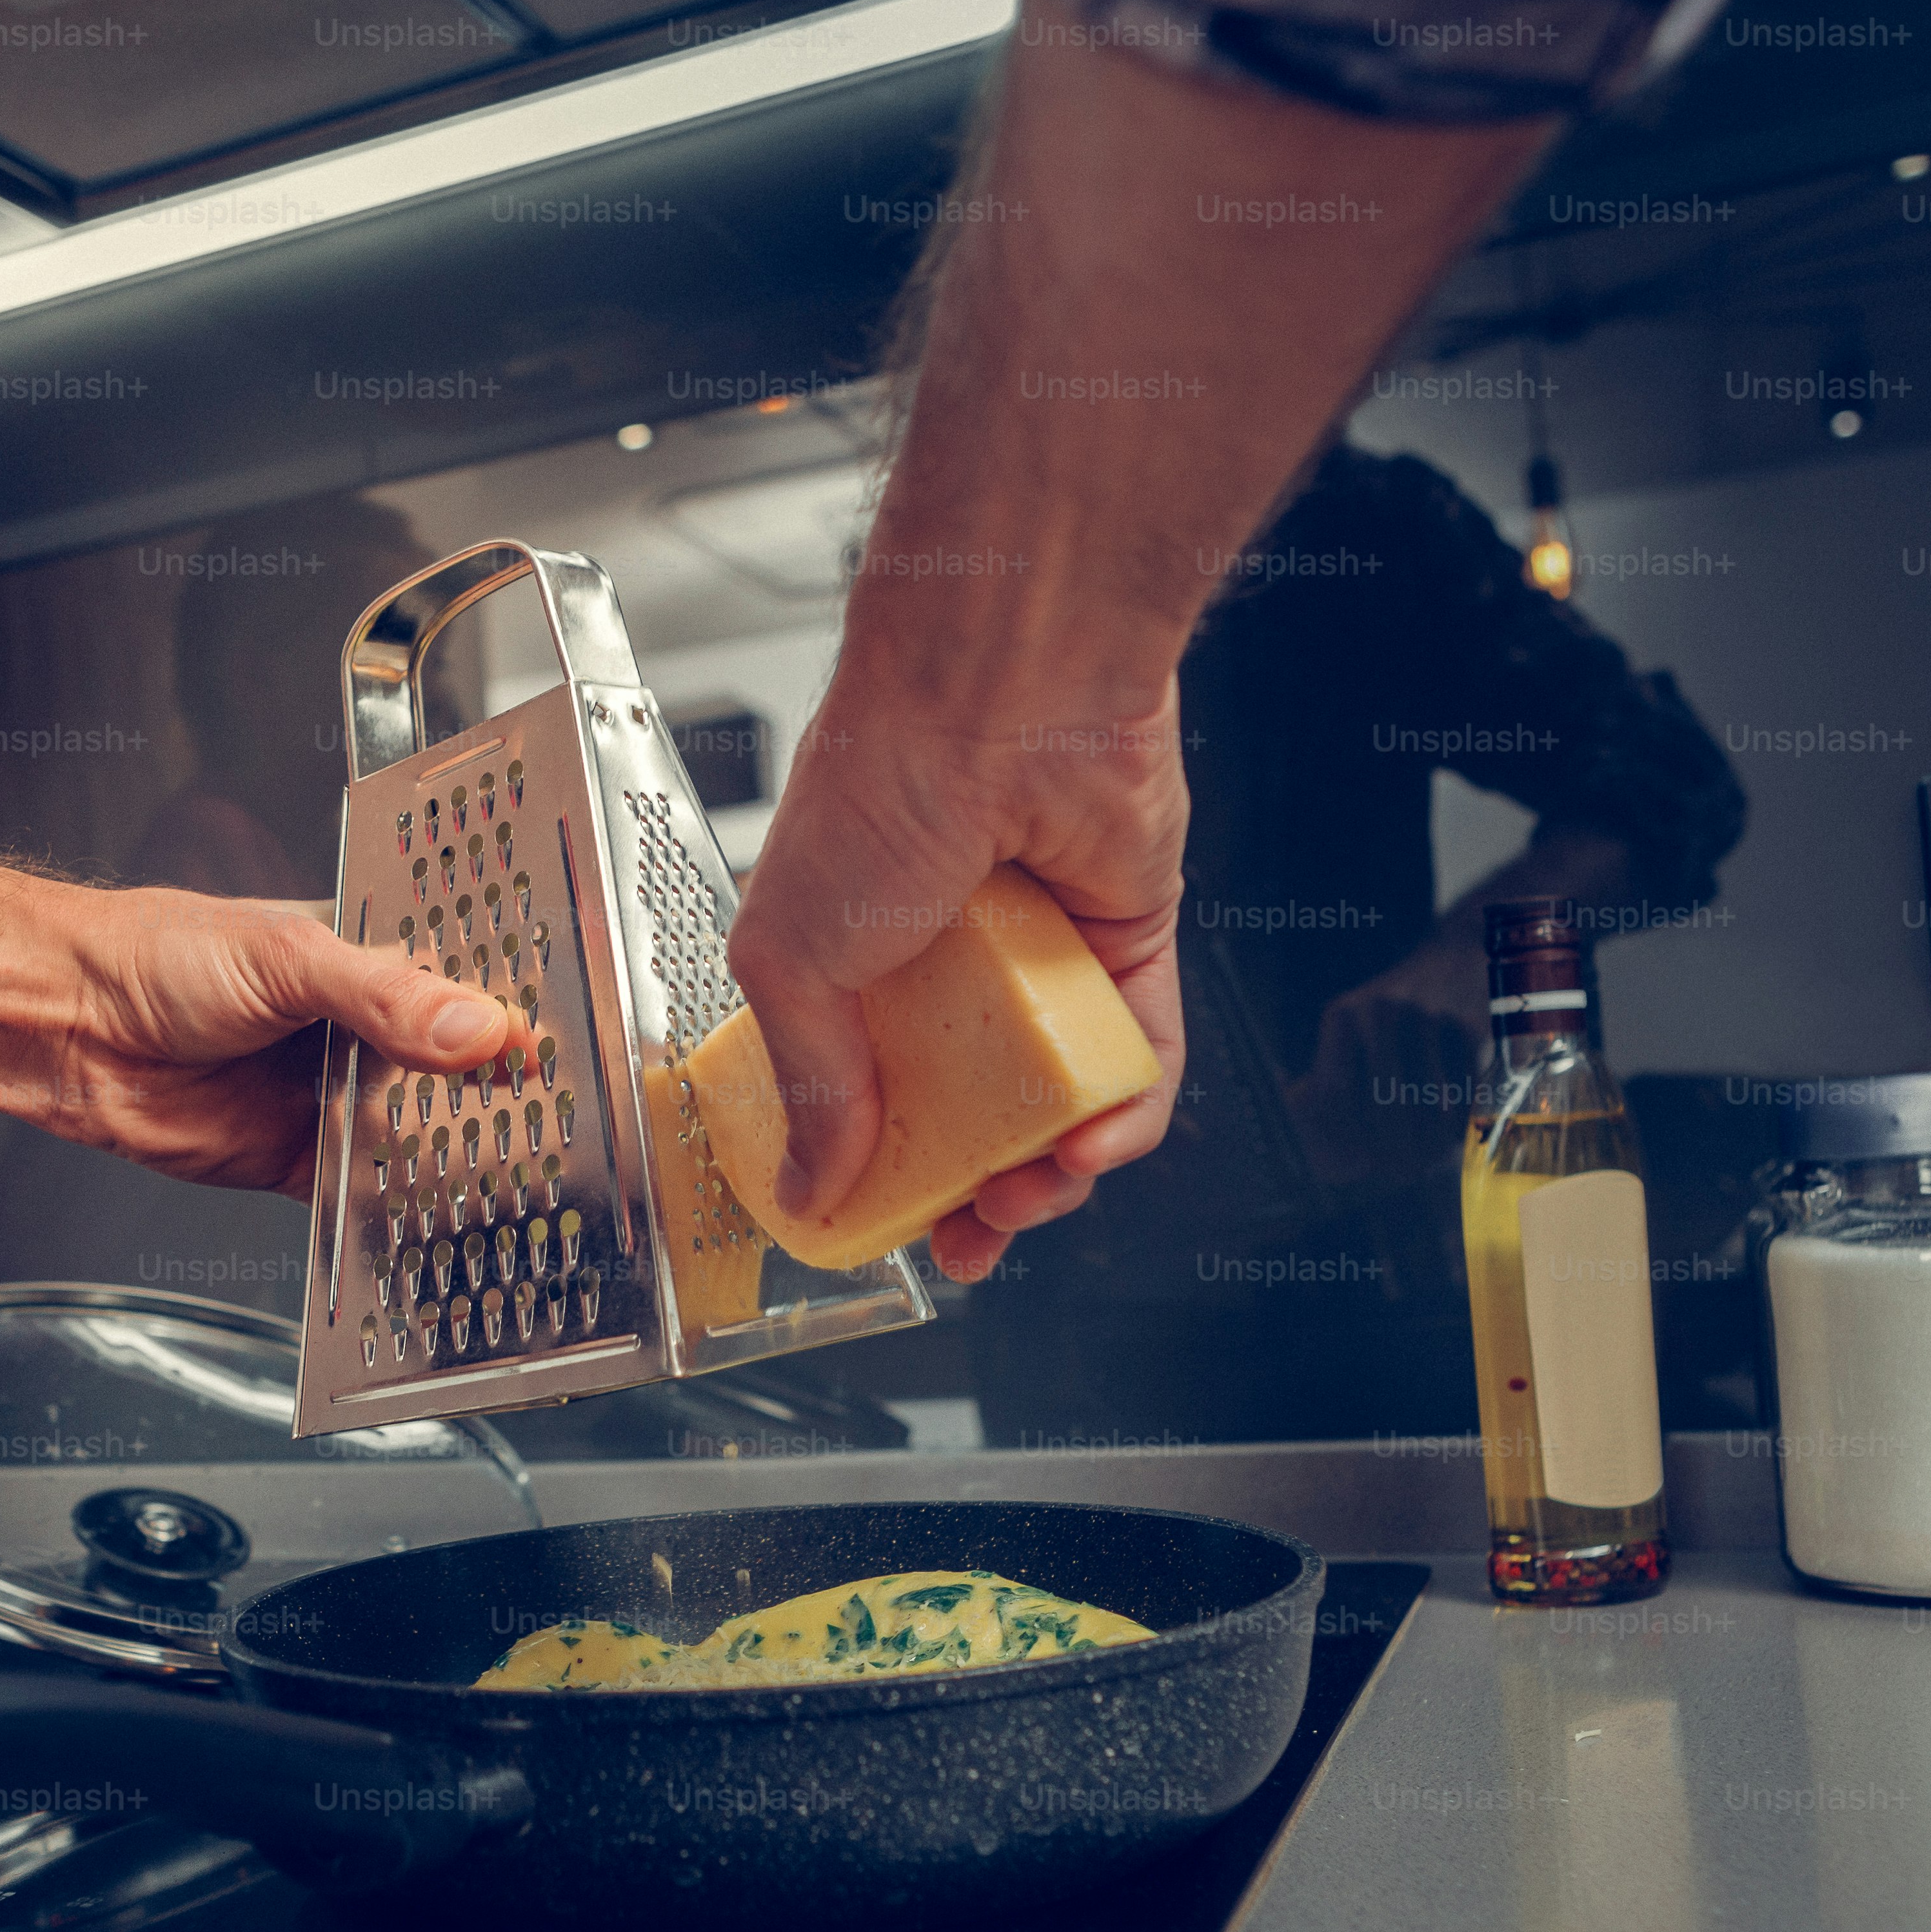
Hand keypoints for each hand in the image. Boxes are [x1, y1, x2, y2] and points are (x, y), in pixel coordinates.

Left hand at [0, 800, 522, 1196]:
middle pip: (458, 1079)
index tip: (572, 1054)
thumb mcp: (289, 959)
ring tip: (523, 1188)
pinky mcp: (303, 1164)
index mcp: (375, 965)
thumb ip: (386, 996)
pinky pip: (365, 1198)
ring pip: (421, 1142)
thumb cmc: (162, 956)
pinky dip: (396, 1214)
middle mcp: (366, 1035)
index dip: (521, 1025)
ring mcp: (337, 1101)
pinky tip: (438, 1224)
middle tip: (564, 1133)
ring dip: (458, 1164)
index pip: (472, 995)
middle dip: (501, 1106)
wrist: (73, 1029)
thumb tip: (479, 1029)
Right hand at [720, 6, 1550, 1283]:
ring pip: (1059, 1097)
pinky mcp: (1129, 940)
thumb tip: (813, 1188)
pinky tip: (1096, 1146)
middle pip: (971, 1115)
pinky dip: (1126, 1112)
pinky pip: (1139, 1052)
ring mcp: (1041, 956)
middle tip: (977, 1242)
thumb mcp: (791, 961)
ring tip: (1036, 1195)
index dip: (879, 1177)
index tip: (890, 1233)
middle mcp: (949, 964)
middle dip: (976, 1198)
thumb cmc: (878, 786)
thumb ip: (810, 1084)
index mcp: (851, 962)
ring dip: (1052, 1170)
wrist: (1002, 689)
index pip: (867, 1096)